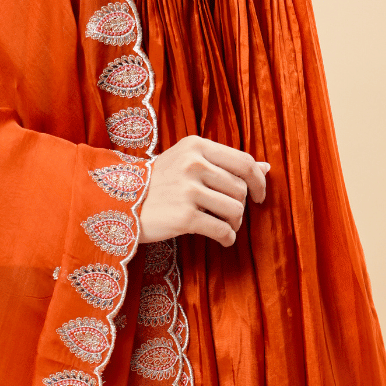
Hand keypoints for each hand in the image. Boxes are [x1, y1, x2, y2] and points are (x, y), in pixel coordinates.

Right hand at [137, 135, 271, 246]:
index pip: (244, 161)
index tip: (259, 195)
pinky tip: (223, 240)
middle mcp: (193, 164)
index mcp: (196, 146)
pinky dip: (228, 238)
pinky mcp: (184, 216)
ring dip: (235, 223)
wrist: (118, 201)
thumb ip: (226, 163)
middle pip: (240, 188)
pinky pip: (222, 230)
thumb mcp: (188, 162)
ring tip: (225, 226)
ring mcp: (188, 190)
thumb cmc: (158, 182)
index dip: (258, 180)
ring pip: (235, 210)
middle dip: (241, 206)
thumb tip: (267, 166)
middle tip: (231, 214)